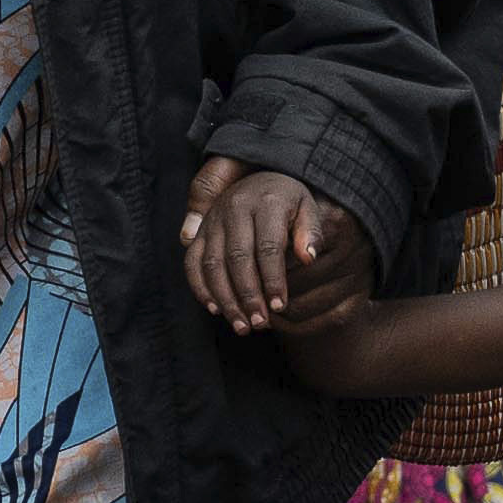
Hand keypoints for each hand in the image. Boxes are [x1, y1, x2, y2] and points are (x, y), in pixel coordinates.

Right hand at [176, 156, 350, 334]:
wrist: (259, 177)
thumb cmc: (289, 201)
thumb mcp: (307, 208)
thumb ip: (311, 232)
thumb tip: (309, 259)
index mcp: (266, 202)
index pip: (269, 246)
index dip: (273, 279)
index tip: (279, 306)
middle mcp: (234, 208)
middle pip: (238, 258)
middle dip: (248, 295)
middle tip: (260, 324)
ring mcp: (212, 220)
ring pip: (212, 264)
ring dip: (225, 299)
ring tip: (242, 326)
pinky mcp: (198, 231)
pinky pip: (192, 263)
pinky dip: (200, 289)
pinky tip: (216, 310)